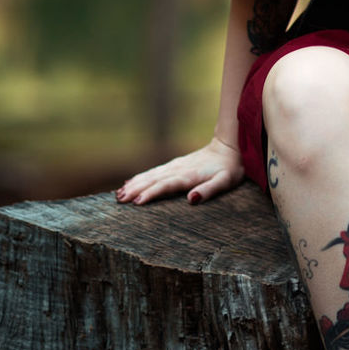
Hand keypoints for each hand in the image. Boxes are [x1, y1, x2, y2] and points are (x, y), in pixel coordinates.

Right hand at [116, 136, 244, 206]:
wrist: (229, 147)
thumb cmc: (229, 169)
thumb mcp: (225, 181)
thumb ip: (209, 190)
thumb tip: (191, 198)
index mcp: (189, 176)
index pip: (166, 186)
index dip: (150, 194)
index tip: (135, 202)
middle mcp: (178, 169)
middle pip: (153, 180)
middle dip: (135, 190)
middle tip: (119, 200)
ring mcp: (175, 166)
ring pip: (151, 175)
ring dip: (134, 184)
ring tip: (119, 194)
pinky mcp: (175, 165)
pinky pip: (154, 172)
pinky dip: (140, 177)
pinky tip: (131, 182)